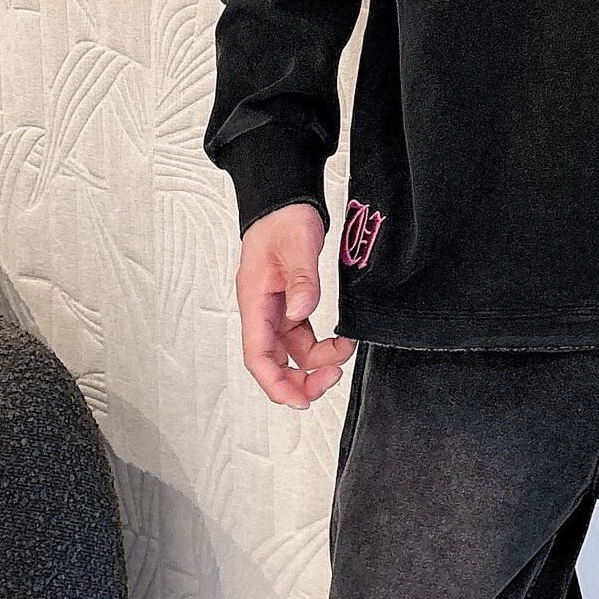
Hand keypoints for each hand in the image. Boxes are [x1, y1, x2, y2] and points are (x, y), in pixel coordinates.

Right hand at [236, 201, 358, 409]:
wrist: (285, 199)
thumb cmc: (283, 218)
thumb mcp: (298, 244)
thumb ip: (302, 280)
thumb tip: (302, 313)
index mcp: (255, 300)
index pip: (258, 355)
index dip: (276, 383)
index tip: (299, 398)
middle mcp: (262, 309)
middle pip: (273, 361)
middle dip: (300, 379)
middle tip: (331, 379)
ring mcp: (275, 308)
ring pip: (290, 351)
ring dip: (315, 361)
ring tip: (344, 352)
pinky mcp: (289, 302)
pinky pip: (300, 335)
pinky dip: (319, 345)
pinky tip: (338, 342)